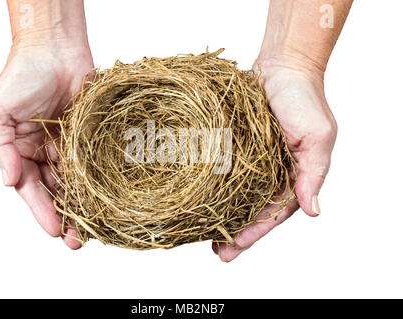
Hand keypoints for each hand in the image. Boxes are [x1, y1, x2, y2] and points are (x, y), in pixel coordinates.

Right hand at [0, 41, 92, 248]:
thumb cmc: (21, 75)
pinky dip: (99, 181)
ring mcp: (69, 146)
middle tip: (78, 241)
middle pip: (55, 191)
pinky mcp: (89, 137)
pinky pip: (95, 163)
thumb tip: (9, 182)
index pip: (30, 189)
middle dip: (65, 216)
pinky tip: (108, 198)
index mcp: (20, 152)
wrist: (55, 49)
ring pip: (77, 182)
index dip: (42, 211)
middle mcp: (44, 153)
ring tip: (96, 228)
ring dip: (85, 205)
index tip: (55, 231)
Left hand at [215, 59, 336, 261]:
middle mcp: (271, 172)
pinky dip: (213, 187)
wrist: (282, 67)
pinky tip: (200, 199)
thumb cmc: (304, 99)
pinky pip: (224, 170)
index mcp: (293, 175)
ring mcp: (252, 160)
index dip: (256, 231)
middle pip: (252, 209)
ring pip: (236, 194)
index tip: (236, 247)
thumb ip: (313, 175)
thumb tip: (313, 212)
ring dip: (223, 214)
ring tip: (203, 235)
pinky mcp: (235, 146)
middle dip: (237, 232)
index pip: (275, 212)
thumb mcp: (318, 138)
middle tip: (218, 253)